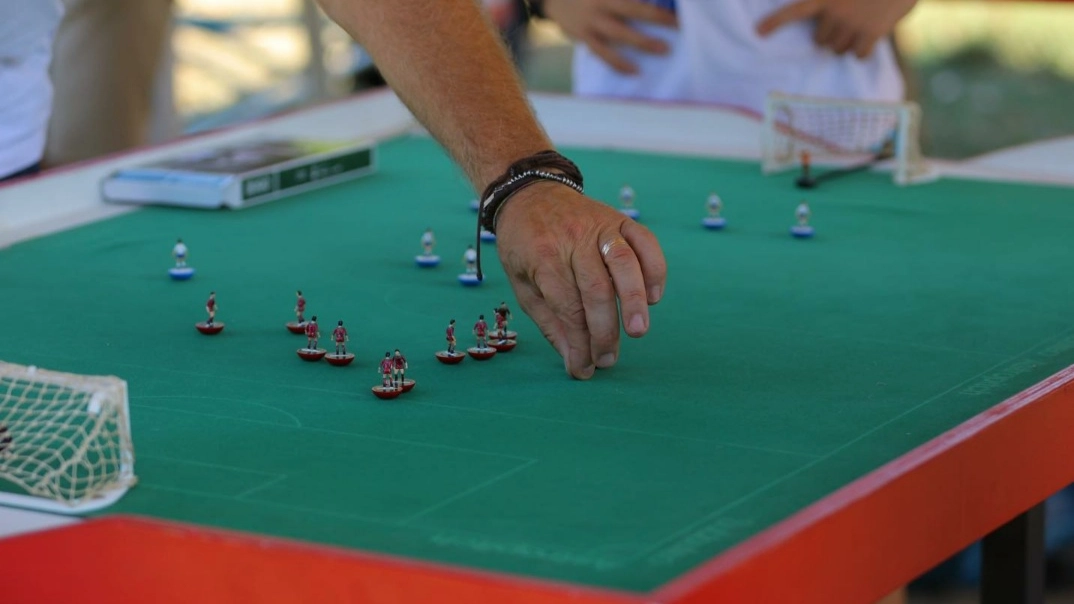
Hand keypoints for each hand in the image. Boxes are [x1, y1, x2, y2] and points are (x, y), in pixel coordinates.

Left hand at [495, 181, 666, 378]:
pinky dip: (654, 269)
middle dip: (605, 331)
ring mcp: (599, 226)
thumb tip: (574, 360)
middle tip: (608, 359)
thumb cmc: (522, 244)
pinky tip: (654, 296)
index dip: (579, 343)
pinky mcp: (619, 219)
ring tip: (638, 331)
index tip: (584, 369)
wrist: (528, 192)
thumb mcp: (521, 283)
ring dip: (634, 300)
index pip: (567, 307)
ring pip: (623, 263)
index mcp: (543, 257)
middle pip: (596, 289)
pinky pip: (644, 241)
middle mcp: (572, 239)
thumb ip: (549, 322)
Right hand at [543, 0, 676, 73]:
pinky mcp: (584, 37)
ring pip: (620, 33)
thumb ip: (624, 0)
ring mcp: (592, 21)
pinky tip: (635, 71)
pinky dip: (619, 64)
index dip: (654, 7)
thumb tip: (646, 4)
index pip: (634, 0)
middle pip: (634, 9)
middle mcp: (600, 3)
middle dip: (658, 17)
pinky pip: (603, 53)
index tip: (677, 13)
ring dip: (643, 42)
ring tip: (664, 50)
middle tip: (679, 25)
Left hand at [756, 0, 917, 58]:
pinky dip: (864, 50)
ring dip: (847, 42)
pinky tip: (872, 36)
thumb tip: (823, 23)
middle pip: (821, 40)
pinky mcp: (871, 32)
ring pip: (839, 49)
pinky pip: (859, 55)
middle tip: (846, 23)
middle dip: (831, 35)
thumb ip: (829, 3)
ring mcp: (853, 23)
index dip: (776, 22)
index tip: (758, 33)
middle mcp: (835, 10)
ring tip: (861, 25)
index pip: (794, 11)